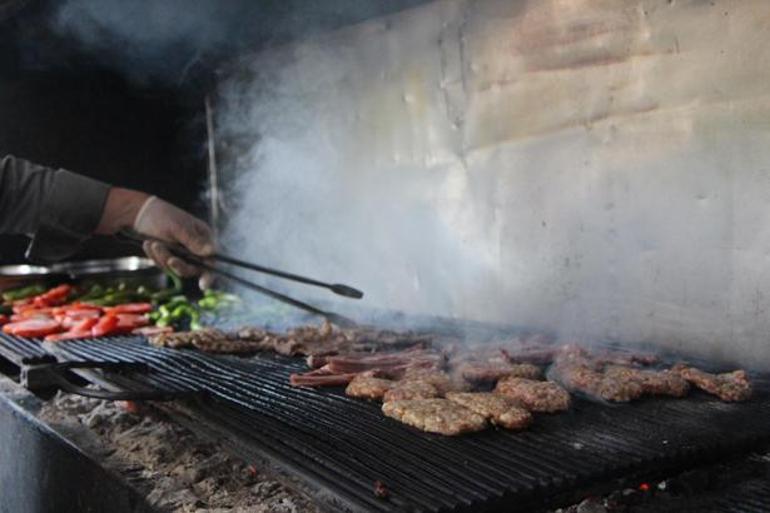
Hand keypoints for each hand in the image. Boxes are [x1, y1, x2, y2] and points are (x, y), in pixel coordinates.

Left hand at [96, 188, 214, 286]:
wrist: (138, 213)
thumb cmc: (162, 215)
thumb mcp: (178, 228)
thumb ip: (194, 242)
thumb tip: (212, 252)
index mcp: (203, 237)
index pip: (211, 259)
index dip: (209, 274)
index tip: (203, 285)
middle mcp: (195, 248)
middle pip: (193, 268)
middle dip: (178, 265)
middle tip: (169, 259)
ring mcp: (182, 253)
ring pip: (176, 269)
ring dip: (163, 258)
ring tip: (152, 243)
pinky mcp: (169, 257)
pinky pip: (165, 266)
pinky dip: (156, 257)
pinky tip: (148, 244)